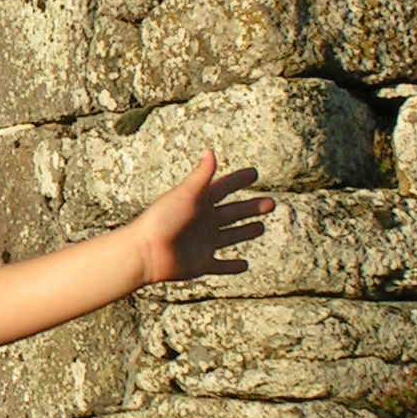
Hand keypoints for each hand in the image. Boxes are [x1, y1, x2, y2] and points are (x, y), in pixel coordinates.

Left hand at [122, 152, 272, 285]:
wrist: (145, 251)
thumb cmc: (162, 219)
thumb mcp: (185, 195)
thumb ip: (201, 176)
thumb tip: (211, 150)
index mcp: (199, 202)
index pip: (224, 188)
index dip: (239, 180)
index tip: (254, 173)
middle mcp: (204, 222)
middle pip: (233, 213)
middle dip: (251, 208)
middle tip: (271, 203)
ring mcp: (203, 243)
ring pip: (231, 236)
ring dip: (245, 232)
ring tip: (261, 227)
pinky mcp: (201, 264)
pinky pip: (221, 266)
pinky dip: (233, 267)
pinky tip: (245, 265)